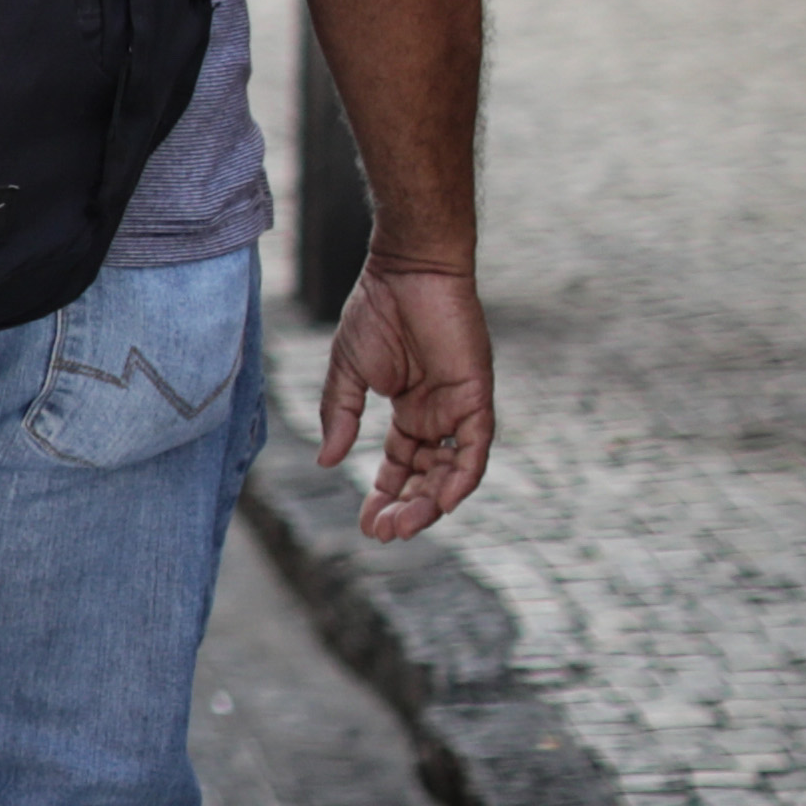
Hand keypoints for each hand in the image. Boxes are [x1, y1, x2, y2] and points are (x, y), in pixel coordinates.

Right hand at [317, 257, 495, 538]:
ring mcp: (459, 409)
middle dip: (405, 508)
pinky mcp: (476, 399)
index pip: (401, 465)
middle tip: (381, 533)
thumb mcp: (346, 371)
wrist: (407, 271)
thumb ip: (339, 415)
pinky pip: (474, 450)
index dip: (385, 495)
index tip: (365, 523)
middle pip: (426, 477)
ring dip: (429, 503)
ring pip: (450, 472)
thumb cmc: (377, 311)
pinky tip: (439, 503)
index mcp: (410, 409)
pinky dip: (459, 478)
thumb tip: (329, 461)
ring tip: (401, 526)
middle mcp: (438, 416)